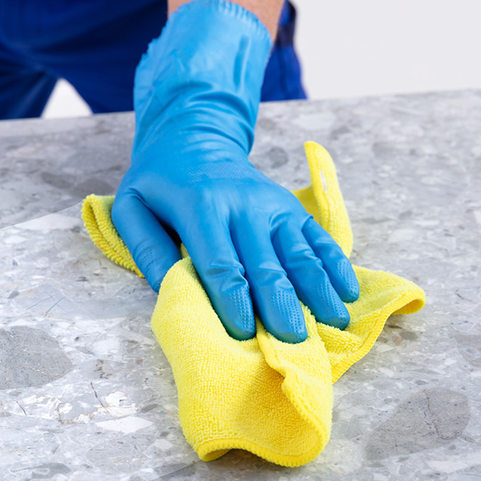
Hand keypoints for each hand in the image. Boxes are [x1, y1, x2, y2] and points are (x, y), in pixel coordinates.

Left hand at [112, 0, 358, 342]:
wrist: (194, 138)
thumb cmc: (159, 183)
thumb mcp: (132, 206)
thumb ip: (146, 247)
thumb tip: (170, 289)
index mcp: (201, 207)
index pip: (220, 263)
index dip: (233, 300)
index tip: (243, 334)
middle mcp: (244, 205)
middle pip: (265, 263)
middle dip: (281, 304)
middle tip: (293, 342)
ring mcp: (273, 206)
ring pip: (299, 253)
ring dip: (318, 290)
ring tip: (333, 324)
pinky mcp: (292, 208)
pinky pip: (318, 238)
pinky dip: (336, 265)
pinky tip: (348, 293)